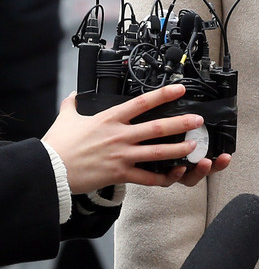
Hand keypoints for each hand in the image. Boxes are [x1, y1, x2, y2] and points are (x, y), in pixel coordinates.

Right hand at [42, 85, 230, 192]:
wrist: (50, 169)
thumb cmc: (58, 145)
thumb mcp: (66, 117)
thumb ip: (73, 104)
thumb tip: (74, 94)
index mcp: (109, 119)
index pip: (142, 102)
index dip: (163, 95)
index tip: (180, 90)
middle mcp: (119, 135)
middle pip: (157, 127)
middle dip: (181, 123)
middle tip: (197, 121)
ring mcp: (121, 155)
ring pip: (157, 152)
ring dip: (178, 149)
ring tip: (193, 147)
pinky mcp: (119, 174)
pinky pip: (146, 177)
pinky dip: (162, 178)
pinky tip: (174, 176)